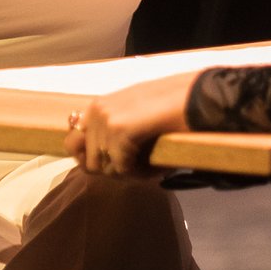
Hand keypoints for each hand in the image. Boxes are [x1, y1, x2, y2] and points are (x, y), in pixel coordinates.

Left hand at [65, 74, 193, 179]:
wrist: (196, 95)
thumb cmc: (172, 105)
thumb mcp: (135, 115)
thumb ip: (114, 130)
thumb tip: (97, 160)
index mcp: (97, 106)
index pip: (74, 144)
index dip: (95, 161)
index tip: (119, 167)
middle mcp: (96, 111)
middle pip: (88, 162)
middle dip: (112, 171)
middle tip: (137, 171)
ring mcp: (106, 120)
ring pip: (104, 168)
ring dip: (127, 175)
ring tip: (149, 170)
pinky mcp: (119, 131)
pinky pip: (121, 168)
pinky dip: (140, 175)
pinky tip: (156, 169)